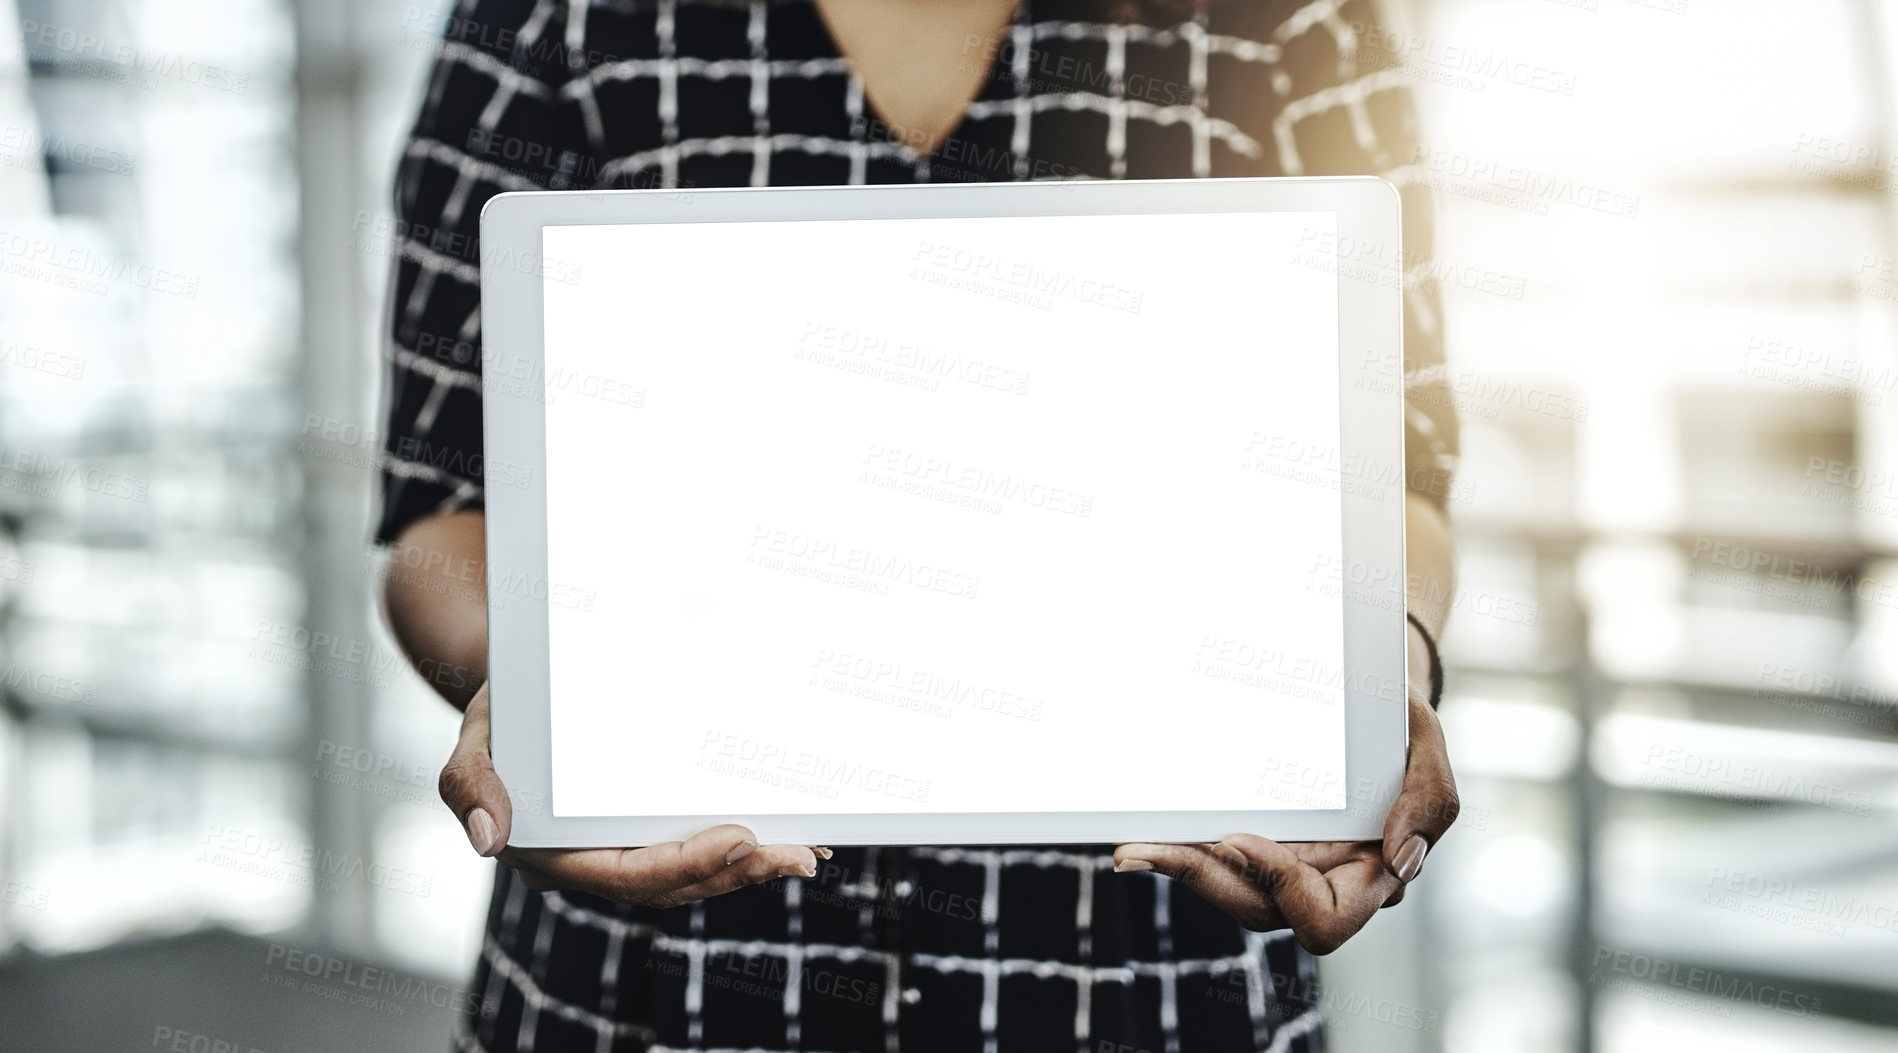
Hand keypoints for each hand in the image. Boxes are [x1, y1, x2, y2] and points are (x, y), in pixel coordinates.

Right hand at [439, 682, 827, 905]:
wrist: (519, 696)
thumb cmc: (502, 713)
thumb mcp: (474, 735)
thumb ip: (469, 782)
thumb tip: (488, 838)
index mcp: (549, 854)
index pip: (627, 874)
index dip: (687, 865)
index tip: (742, 839)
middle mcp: (591, 862)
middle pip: (673, 883)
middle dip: (739, 871)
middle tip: (797, 854)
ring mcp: (621, 849)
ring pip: (693, 874)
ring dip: (752, 867)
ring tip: (805, 852)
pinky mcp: (646, 830)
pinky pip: (696, 847)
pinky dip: (744, 846)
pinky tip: (789, 836)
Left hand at [1112, 625, 1458, 954]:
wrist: (1365, 702)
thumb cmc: (1394, 724)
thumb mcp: (1425, 741)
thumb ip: (1430, 799)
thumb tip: (1400, 857)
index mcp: (1372, 873)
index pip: (1323, 916)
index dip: (1278, 886)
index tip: (1237, 837)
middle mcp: (1324, 879)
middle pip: (1258, 909)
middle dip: (1201, 880)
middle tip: (1144, 849)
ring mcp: (1286, 865)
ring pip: (1230, 892)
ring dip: (1178, 870)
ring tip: (1131, 849)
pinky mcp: (1258, 842)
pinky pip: (1217, 861)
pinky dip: (1179, 849)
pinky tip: (1139, 842)